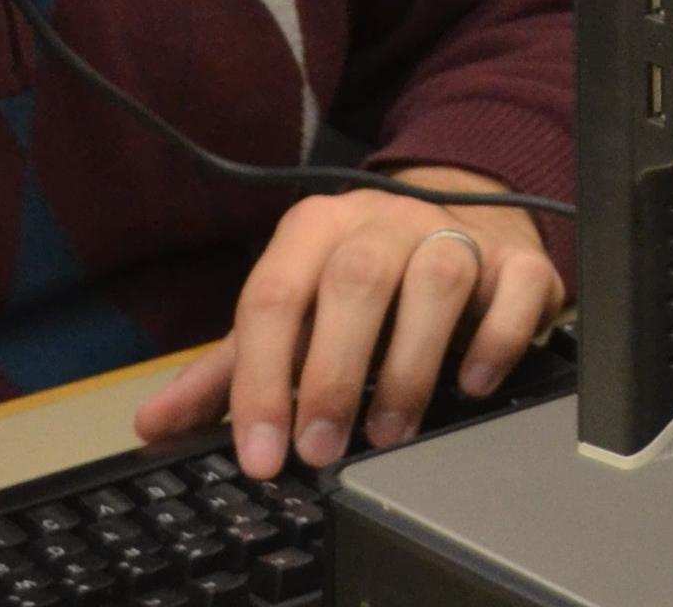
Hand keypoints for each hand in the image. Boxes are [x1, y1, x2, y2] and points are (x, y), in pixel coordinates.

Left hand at [133, 172, 563, 477]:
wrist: (462, 217)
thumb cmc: (362, 282)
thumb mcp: (291, 313)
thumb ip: (229, 368)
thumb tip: (153, 423)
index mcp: (314, 229)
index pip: (274, 297)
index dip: (260, 381)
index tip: (262, 455)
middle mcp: (383, 220)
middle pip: (354, 280)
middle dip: (333, 373)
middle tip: (322, 450)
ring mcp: (456, 232)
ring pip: (437, 279)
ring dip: (410, 364)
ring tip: (390, 431)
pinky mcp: (520, 260)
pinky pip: (514, 289)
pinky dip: (495, 340)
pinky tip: (472, 384)